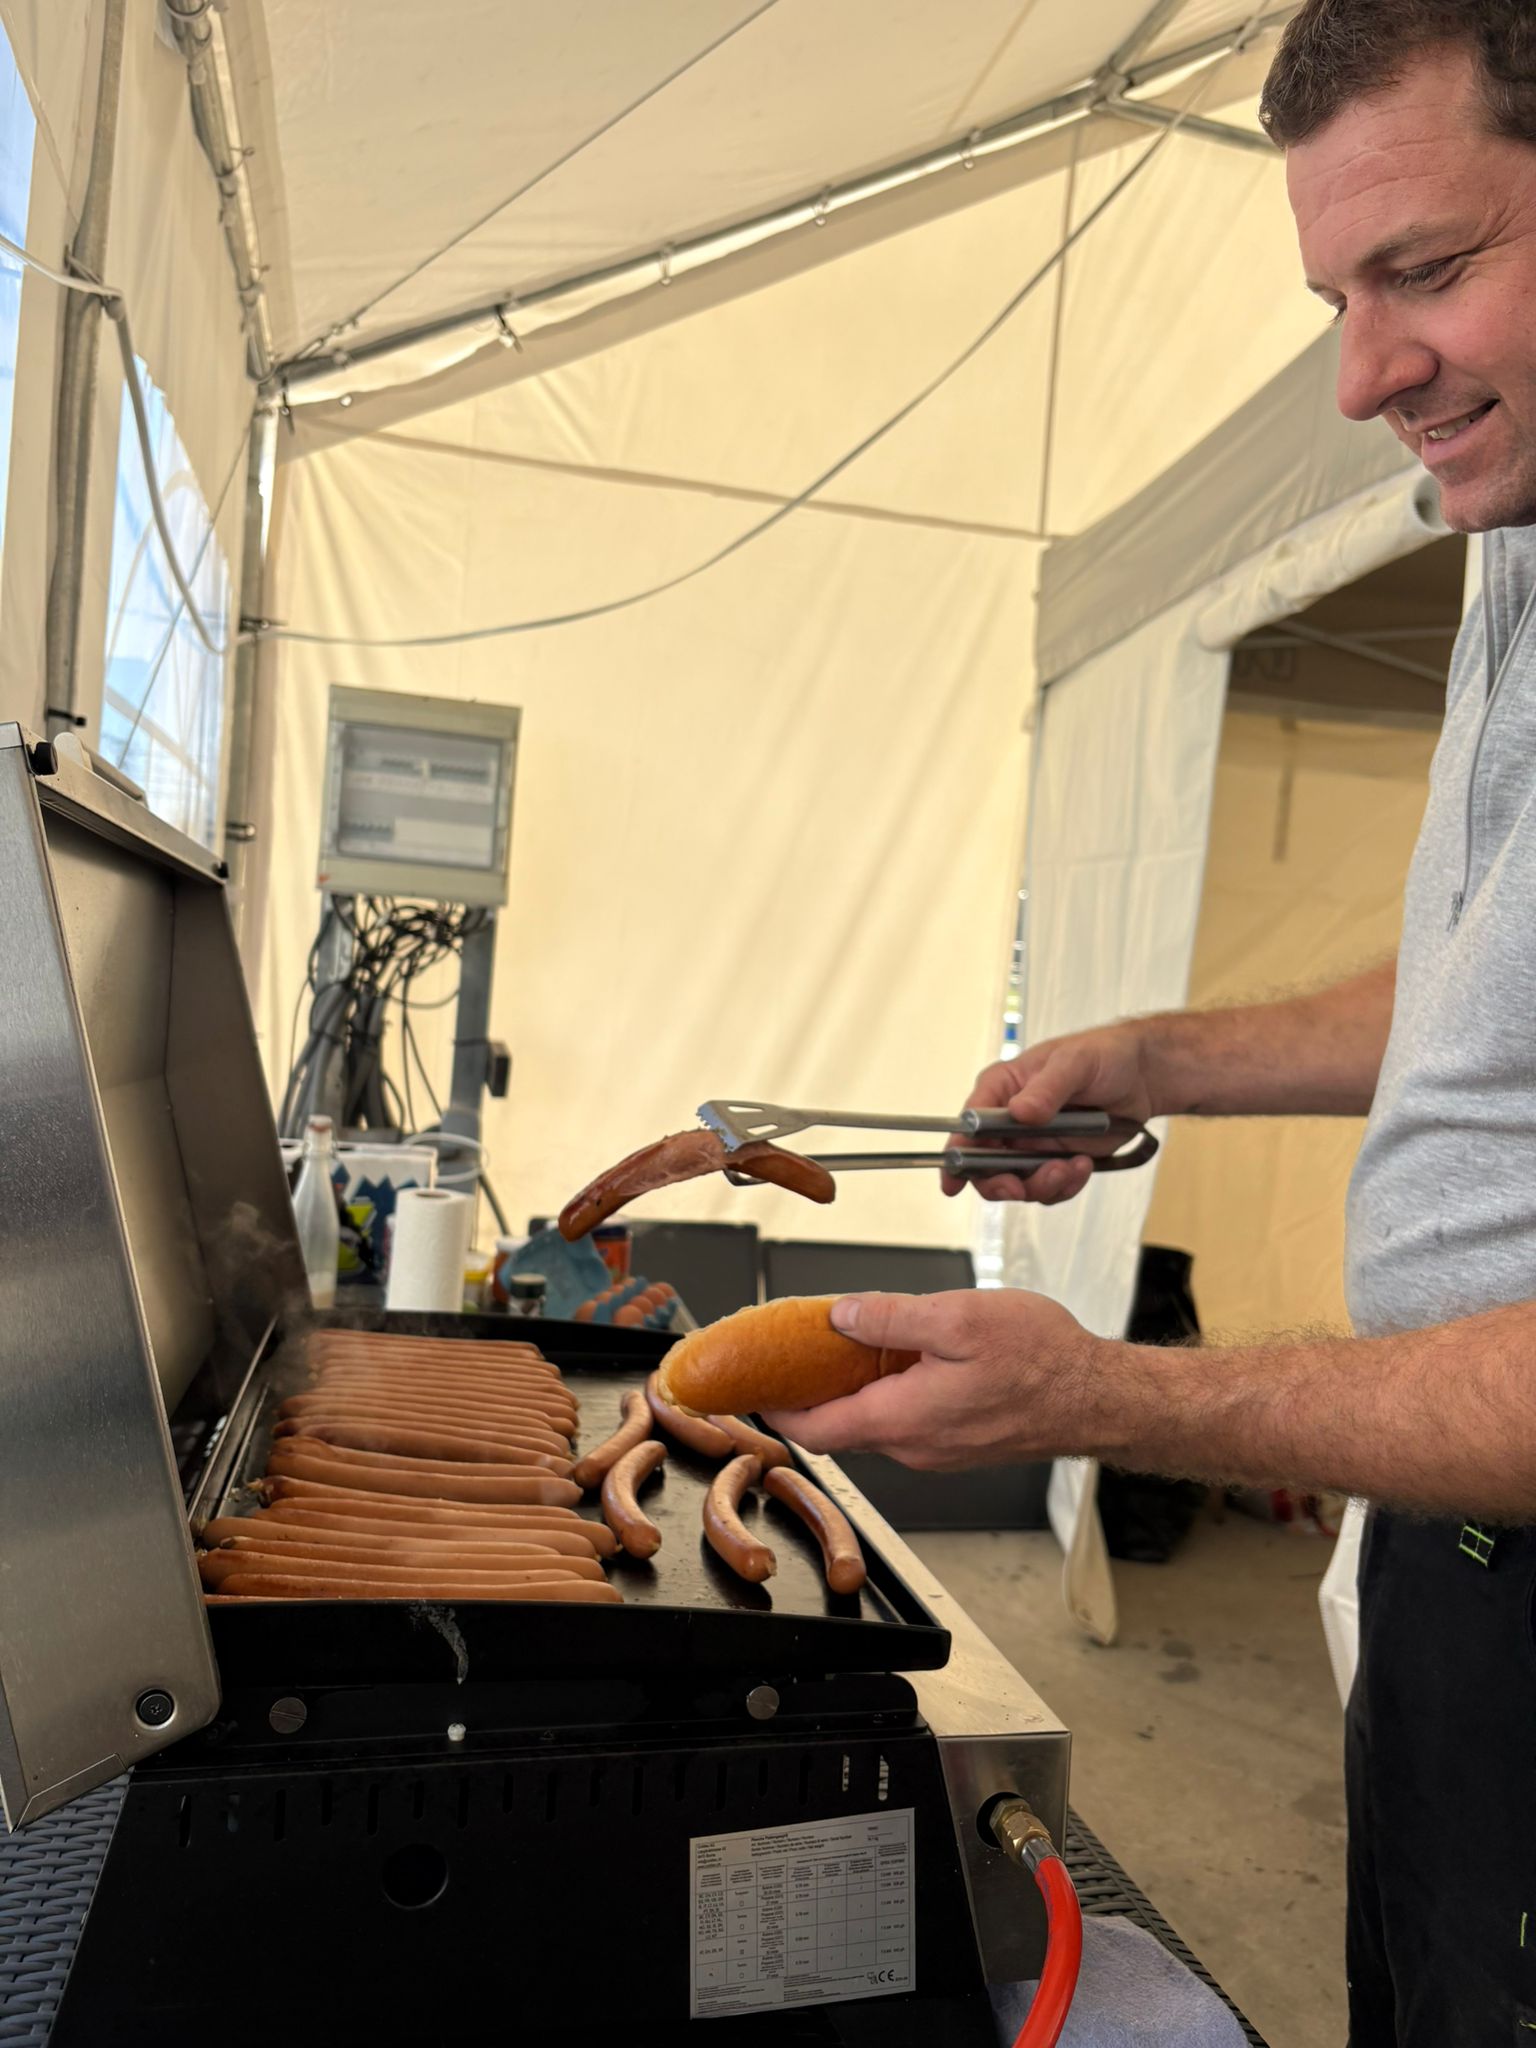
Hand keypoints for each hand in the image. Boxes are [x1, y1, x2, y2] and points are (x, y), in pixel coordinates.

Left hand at [762, 1290, 1113, 1470]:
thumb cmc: (1043, 1362)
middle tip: (794, 1345)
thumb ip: (890, 1318)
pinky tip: (897, 1354)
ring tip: (843, 1338)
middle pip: (838, 1425)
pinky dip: (885, 1390)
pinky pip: (904, 1419)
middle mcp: (915, 1445)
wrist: (1101, 1399)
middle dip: (809, 1389)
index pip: (814, 1429)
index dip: (775, 1408)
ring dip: (850, 1386)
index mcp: (903, 1418)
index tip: (752, 1384)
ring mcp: (938, 1448)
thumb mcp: (959, 1318)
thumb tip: (840, 1316)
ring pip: (873, 1420)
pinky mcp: (958, 1442)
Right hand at [943, 1020, 1156, 1205]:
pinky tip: (1083, 1166)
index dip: (957, 1152)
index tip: (954, 1179)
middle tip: (1018, 1189)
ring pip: (1016, 1182)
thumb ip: (1047, 1088)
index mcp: (1002, 1088)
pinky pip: (1048, 1188)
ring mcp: (1031, 1144)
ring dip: (1041, 1184)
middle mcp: (1009, 1120)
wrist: (1141, 1076)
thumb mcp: (1075, 1063)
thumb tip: (1021, 1112)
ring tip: (1070, 1168)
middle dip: (999, 1182)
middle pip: (983, 1164)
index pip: (969, 1123)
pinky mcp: (1055, 1161)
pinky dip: (1064, 1185)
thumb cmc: (1103, 1055)